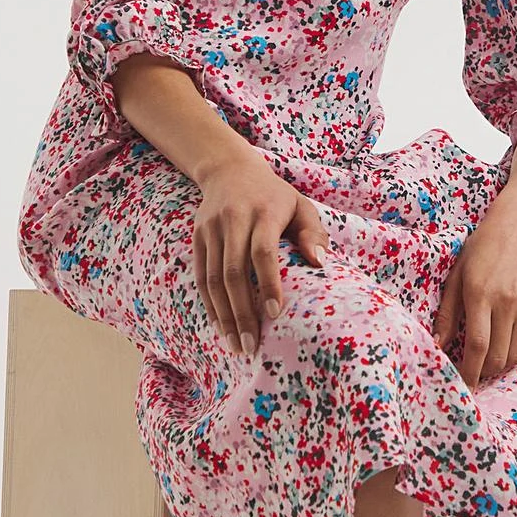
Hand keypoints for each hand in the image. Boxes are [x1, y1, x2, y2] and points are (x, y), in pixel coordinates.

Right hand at [193, 153, 328, 354]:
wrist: (230, 170)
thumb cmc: (275, 197)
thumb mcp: (301, 206)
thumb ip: (313, 234)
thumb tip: (319, 264)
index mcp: (264, 212)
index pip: (263, 252)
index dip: (268, 283)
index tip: (274, 313)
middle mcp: (234, 219)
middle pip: (234, 272)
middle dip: (242, 312)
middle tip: (251, 345)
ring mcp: (212, 229)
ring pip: (212, 279)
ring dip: (224, 315)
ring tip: (236, 344)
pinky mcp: (197, 237)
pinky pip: (200, 276)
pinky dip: (209, 304)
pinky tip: (220, 327)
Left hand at [432, 194, 516, 390]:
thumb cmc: (480, 249)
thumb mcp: (456, 276)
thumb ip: (448, 314)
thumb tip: (437, 345)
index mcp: (481, 294)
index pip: (477, 346)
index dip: (469, 371)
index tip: (461, 384)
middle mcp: (507, 302)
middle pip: (498, 356)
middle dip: (483, 373)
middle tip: (472, 373)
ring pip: (515, 355)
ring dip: (499, 366)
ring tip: (487, 362)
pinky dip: (516, 354)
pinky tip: (504, 349)